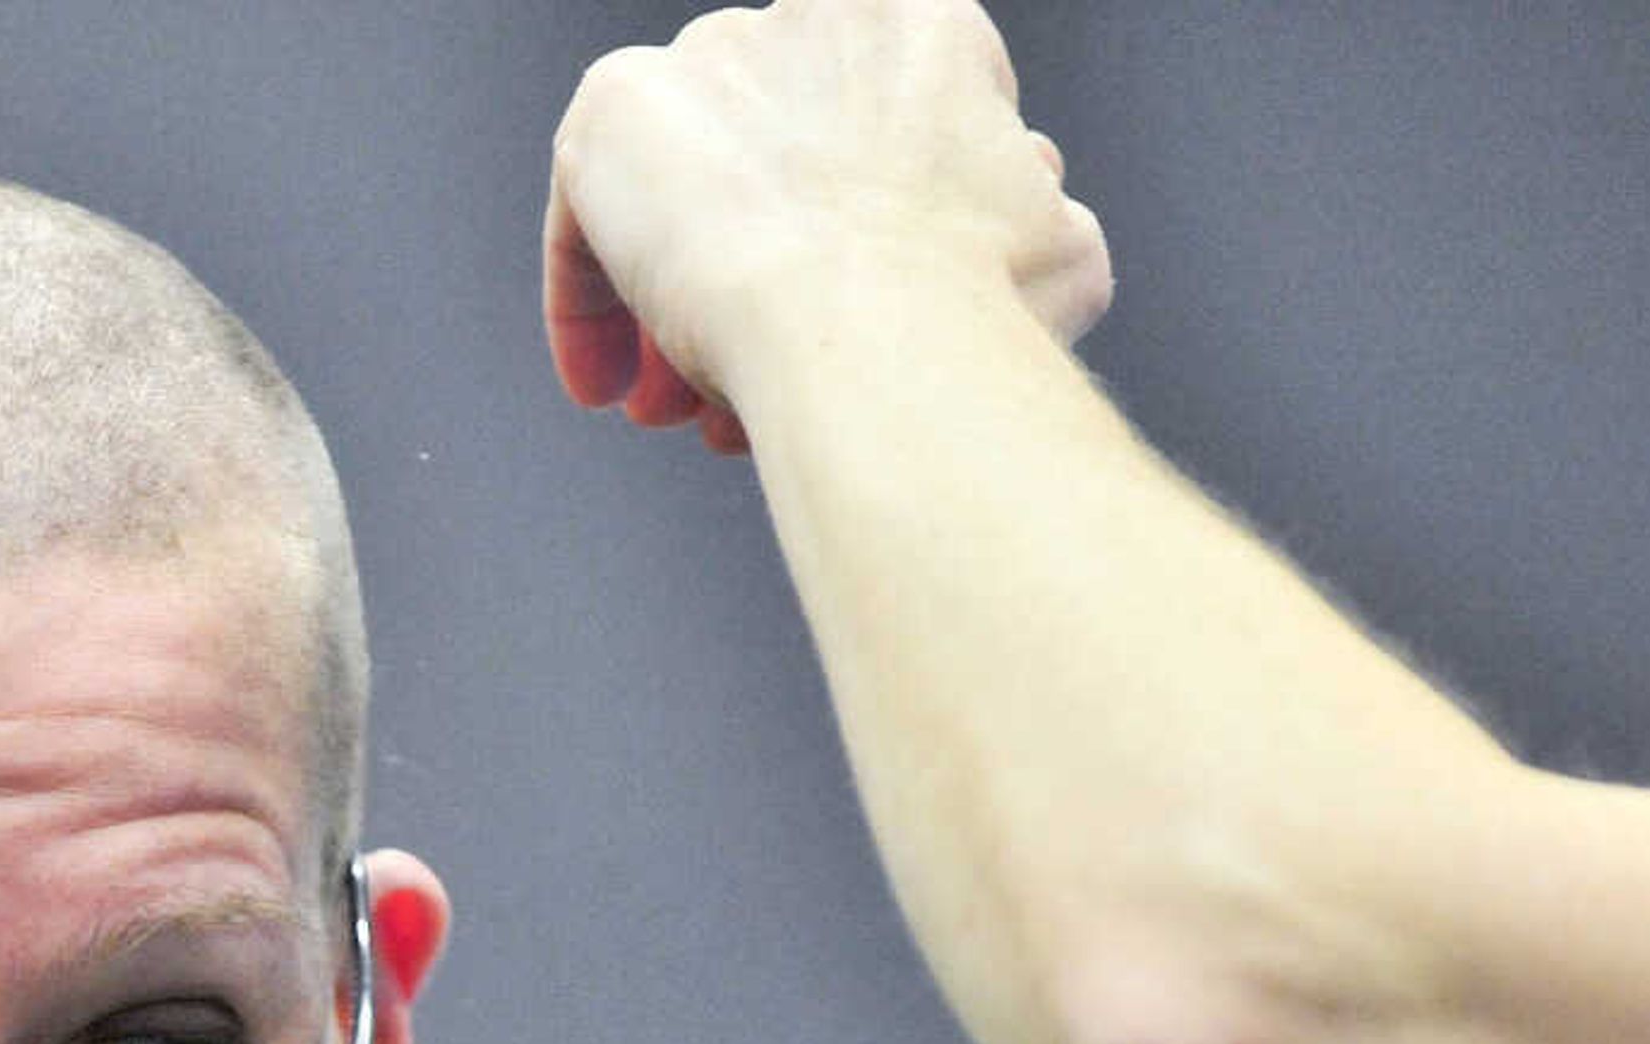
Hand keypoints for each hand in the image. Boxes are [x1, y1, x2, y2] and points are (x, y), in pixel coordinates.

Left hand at [541, 0, 1112, 454]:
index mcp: (925, 26)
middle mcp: (813, 16)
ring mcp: (712, 58)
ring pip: (683, 199)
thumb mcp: (1058, 246)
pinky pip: (592, 217)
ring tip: (689, 399)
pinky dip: (593, 304)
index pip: (878, 128)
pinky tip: (611, 378)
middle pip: (768, 171)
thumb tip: (1029, 215)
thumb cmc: (974, 298)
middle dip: (762, 273)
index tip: (857, 306)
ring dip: (678, 304)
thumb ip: (1025, 214)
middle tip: (751, 371)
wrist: (871, 317)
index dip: (863, 234)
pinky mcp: (617, 111)